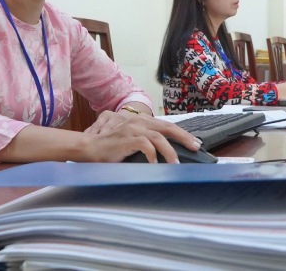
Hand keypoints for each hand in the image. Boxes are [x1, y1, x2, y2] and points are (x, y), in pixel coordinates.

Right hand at [82, 111, 199, 162]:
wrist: (89, 147)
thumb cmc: (110, 147)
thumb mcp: (131, 141)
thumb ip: (146, 142)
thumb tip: (165, 154)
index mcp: (141, 121)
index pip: (166, 125)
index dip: (182, 133)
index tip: (194, 142)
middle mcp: (138, 121)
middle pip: (167, 127)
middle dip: (184, 138)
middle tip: (195, 147)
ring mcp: (132, 129)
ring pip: (158, 137)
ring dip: (170, 151)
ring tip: (175, 164)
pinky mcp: (126, 138)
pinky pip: (145, 145)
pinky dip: (152, 155)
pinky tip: (155, 164)